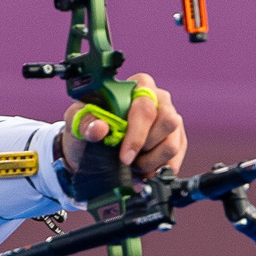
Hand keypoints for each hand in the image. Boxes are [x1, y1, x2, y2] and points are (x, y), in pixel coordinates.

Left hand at [60, 73, 186, 182]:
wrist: (91, 147)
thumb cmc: (87, 127)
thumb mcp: (78, 122)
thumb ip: (85, 123)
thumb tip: (99, 128)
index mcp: (137, 86)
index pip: (145, 107)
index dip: (137, 135)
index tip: (125, 156)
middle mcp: (159, 99)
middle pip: (168, 122)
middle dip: (145, 148)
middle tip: (127, 159)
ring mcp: (171, 119)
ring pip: (171, 145)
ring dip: (150, 162)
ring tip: (132, 164)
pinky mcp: (177, 139)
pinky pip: (175, 159)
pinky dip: (158, 170)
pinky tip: (142, 170)